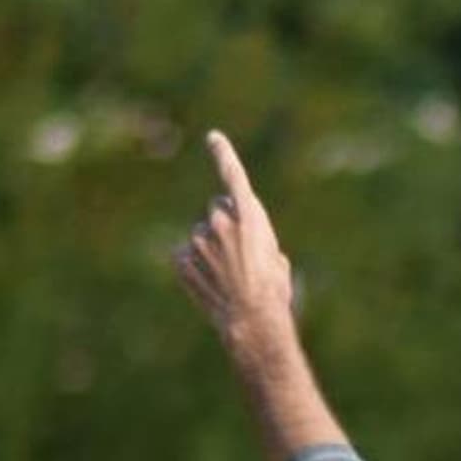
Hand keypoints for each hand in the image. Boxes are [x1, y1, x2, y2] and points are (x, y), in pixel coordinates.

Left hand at [173, 132, 296, 355]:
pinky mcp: (183, 259)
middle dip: (225, 223)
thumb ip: (259, 240)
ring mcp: (198, 240)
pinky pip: (185, 255)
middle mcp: (220, 221)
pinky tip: (210, 284)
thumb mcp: (277, 260)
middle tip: (239, 253)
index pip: (233, 175)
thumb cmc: (274, 293)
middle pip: (217, 209)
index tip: (213, 138)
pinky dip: (194, 266)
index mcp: (249, 216)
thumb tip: (248, 243)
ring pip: (201, 234)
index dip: (223, 154)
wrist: (253, 322)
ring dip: (211, 249)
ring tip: (228, 277)